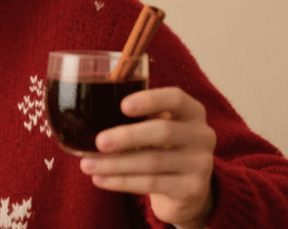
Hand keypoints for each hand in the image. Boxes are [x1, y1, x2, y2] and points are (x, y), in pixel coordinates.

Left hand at [78, 87, 216, 228]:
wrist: (189, 189)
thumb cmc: (162, 146)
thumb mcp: (157, 125)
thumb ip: (136, 116)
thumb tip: (86, 111)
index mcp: (192, 111)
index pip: (175, 98)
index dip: (150, 100)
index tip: (123, 105)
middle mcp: (201, 135)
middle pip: (163, 132)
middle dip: (127, 137)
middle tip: (99, 142)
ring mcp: (200, 164)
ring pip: (153, 162)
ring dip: (115, 164)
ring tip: (87, 165)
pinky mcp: (192, 189)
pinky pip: (151, 184)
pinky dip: (121, 182)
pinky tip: (100, 179)